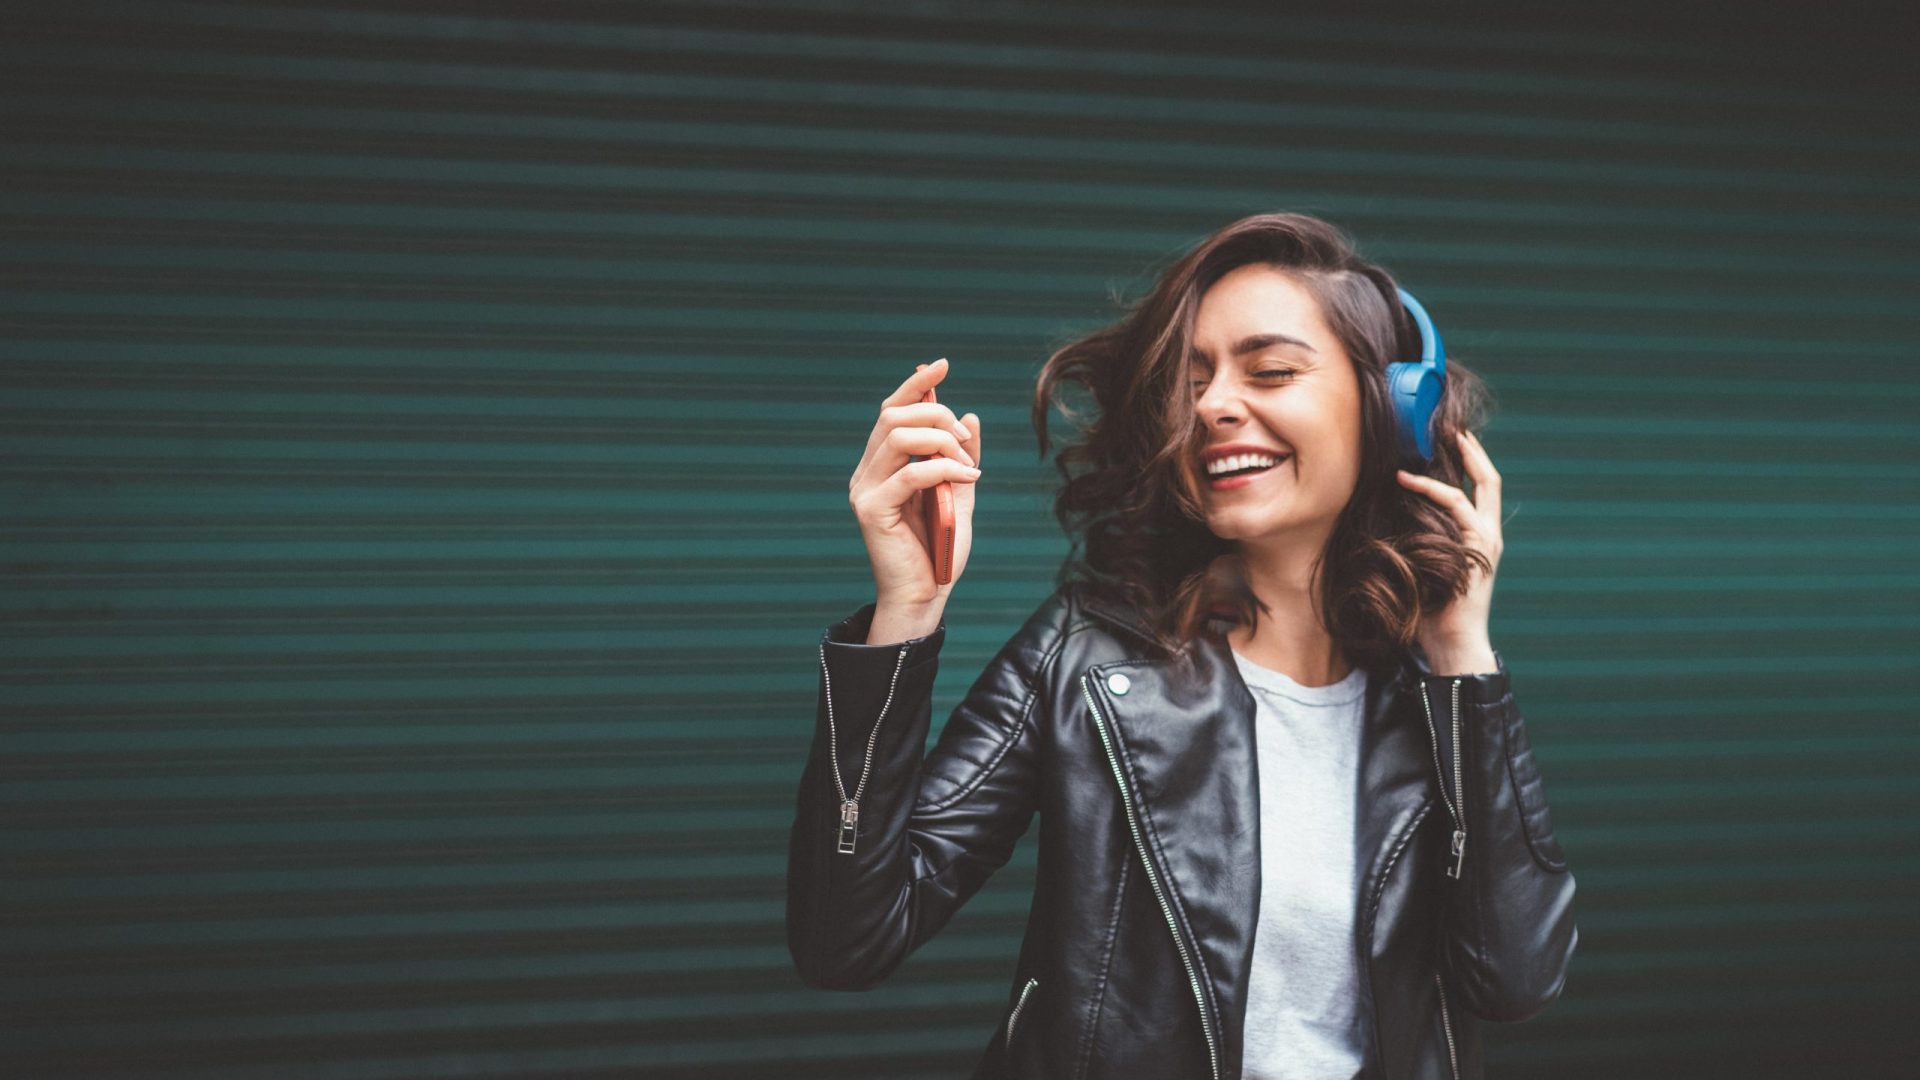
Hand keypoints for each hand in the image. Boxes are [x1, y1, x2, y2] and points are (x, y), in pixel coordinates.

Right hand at [848, 358, 983, 609]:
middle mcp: (866, 472)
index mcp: (882, 465)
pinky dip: (943, 469)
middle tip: (965, 439)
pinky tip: (967, 478)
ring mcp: (864, 490)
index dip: (915, 384)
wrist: (927, 595)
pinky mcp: (871, 510)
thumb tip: (969, 416)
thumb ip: (961, 457)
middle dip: (935, 414)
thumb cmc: (940, 548)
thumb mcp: (959, 493)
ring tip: (966, 464)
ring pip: (898, 437)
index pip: (892, 411)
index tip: (942, 365)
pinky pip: (909, 473)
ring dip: (941, 441)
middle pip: (894, 416)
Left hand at [1395, 430, 1500, 671]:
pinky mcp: (1479, 548)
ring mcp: (1487, 540)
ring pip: (1479, 486)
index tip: (1449, 436)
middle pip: (1490, 479)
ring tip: (1429, 440)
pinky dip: (1432, 490)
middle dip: (1472, 448)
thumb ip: (1417, 538)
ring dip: (1454, 461)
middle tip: (1450, 424)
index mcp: (1480, 536)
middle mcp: (1489, 533)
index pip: (1481, 487)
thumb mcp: (1422, 564)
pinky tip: (1408, 479)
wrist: (1451, 642)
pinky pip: (1457, 507)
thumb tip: (1387, 511)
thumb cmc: (1430, 609)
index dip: (1470, 460)